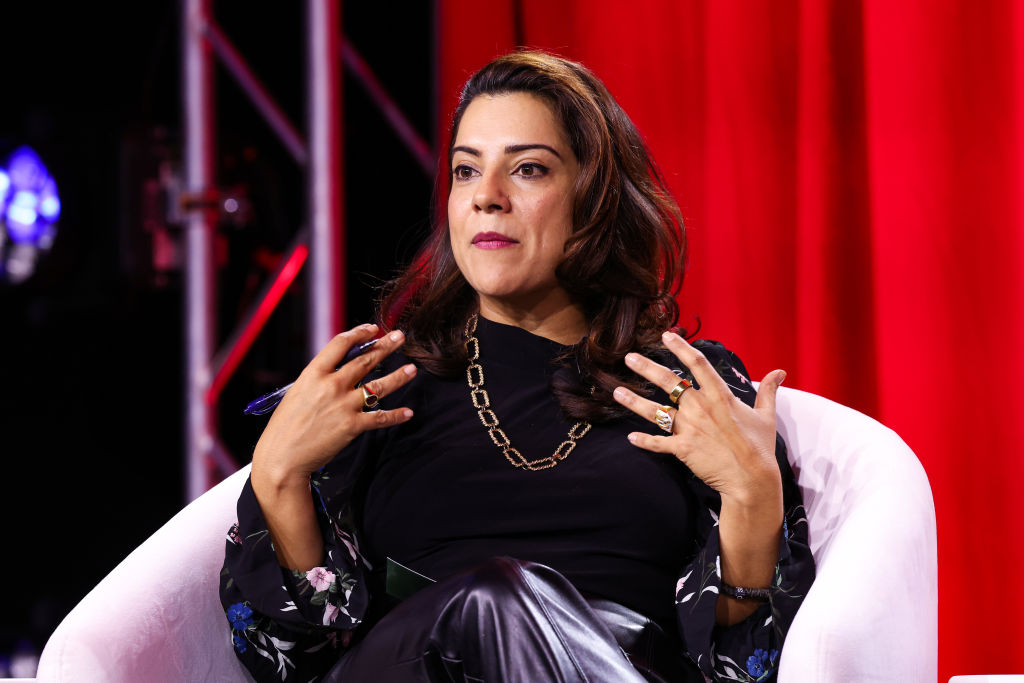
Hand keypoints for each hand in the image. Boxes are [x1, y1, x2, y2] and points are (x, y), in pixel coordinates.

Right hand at [252, 323, 416, 486]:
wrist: (282, 456)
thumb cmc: (286, 426)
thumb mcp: (298, 392)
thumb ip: (319, 379)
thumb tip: (341, 369)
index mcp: (313, 374)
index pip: (341, 344)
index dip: (359, 333)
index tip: (372, 329)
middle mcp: (331, 385)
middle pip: (365, 360)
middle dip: (385, 346)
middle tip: (400, 337)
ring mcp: (343, 405)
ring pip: (378, 386)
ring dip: (398, 377)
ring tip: (412, 369)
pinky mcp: (352, 426)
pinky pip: (380, 418)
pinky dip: (396, 415)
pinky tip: (408, 412)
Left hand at [612, 331, 784, 508]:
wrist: (752, 479)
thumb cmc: (760, 447)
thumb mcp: (766, 416)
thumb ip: (768, 391)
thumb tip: (779, 372)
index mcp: (720, 396)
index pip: (698, 364)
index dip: (681, 347)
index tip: (666, 335)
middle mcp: (700, 407)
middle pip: (668, 382)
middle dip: (646, 367)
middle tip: (628, 357)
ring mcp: (689, 428)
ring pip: (655, 410)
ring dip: (634, 401)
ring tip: (616, 391)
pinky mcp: (683, 449)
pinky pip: (658, 443)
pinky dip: (644, 441)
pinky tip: (630, 437)